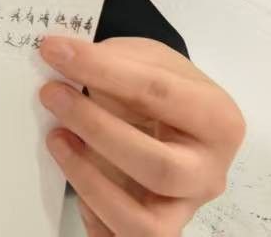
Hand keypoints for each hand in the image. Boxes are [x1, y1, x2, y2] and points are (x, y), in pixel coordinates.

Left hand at [38, 35, 244, 236]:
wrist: (173, 118)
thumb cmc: (160, 86)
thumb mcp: (147, 59)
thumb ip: (112, 59)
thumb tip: (60, 56)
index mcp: (219, 120)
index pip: (159, 94)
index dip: (102, 71)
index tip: (55, 51)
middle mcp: (210, 172)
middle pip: (159, 168)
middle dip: (96, 129)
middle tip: (51, 94)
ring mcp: (185, 208)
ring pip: (145, 224)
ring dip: (90, 182)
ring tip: (56, 139)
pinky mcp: (157, 228)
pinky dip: (93, 216)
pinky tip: (71, 178)